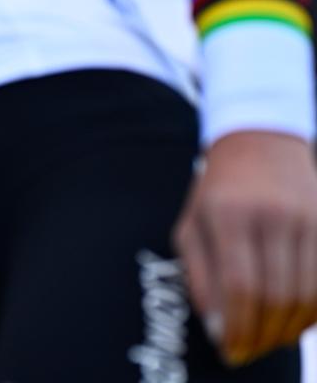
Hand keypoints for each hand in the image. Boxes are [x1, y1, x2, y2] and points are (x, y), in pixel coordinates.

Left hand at [174, 129, 316, 364]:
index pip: (238, 285)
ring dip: (289, 329)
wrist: (260, 143)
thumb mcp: (192, 225)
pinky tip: (294, 323)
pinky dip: (312, 312)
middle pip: (275, 295)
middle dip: (263, 334)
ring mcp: (306, 217)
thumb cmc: (217, 193)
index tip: (230, 352)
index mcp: (228, 213)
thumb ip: (199, 276)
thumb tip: (218, 330)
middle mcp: (271, 214)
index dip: (238, 327)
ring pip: (306, 294)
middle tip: (249, 352)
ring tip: (270, 342)